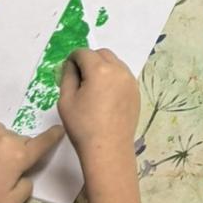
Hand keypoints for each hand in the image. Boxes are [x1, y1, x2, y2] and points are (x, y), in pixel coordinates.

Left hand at [0, 121, 65, 202]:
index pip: (44, 143)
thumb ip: (27, 189)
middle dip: (21, 153)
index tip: (60, 129)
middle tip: (6, 170)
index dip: (54, 136)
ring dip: (6, 147)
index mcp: (20, 156)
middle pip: (25, 142)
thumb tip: (25, 176)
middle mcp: (10, 138)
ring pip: (9, 137)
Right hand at [57, 47, 139, 172]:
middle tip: (79, 78)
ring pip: (115, 63)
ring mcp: (130, 81)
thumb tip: (71, 65)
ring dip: (102, 67)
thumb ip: (67, 76)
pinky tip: (105, 96)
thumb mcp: (66, 100)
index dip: (73, 59)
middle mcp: (119, 70)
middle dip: (89, 60)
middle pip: (102, 54)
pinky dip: (113, 78)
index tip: (67, 70)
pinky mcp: (136, 92)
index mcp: (100, 70)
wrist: (108, 148)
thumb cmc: (83, 126)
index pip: (84, 53)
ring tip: (93, 87)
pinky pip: (123, 76)